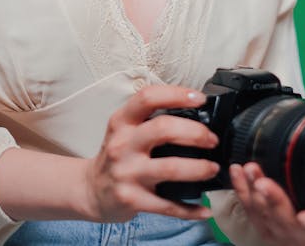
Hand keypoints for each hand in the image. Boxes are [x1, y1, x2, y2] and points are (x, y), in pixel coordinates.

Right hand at [83, 85, 219, 221]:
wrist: (92, 189)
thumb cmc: (117, 155)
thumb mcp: (125, 129)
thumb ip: (150, 119)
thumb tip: (194, 112)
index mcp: (122, 121)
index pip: (148, 98)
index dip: (176, 94)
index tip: (199, 98)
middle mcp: (123, 144)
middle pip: (163, 129)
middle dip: (195, 133)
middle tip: (212, 140)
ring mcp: (127, 173)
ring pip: (170, 167)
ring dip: (199, 168)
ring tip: (213, 168)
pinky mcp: (132, 199)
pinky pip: (167, 206)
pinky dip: (190, 209)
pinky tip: (204, 209)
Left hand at [230, 163, 304, 244]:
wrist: (299, 236)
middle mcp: (300, 234)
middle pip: (285, 220)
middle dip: (274, 199)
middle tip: (264, 184)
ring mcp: (276, 230)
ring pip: (262, 211)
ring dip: (253, 188)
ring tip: (250, 169)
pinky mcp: (258, 222)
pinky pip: (246, 205)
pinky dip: (240, 187)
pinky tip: (237, 171)